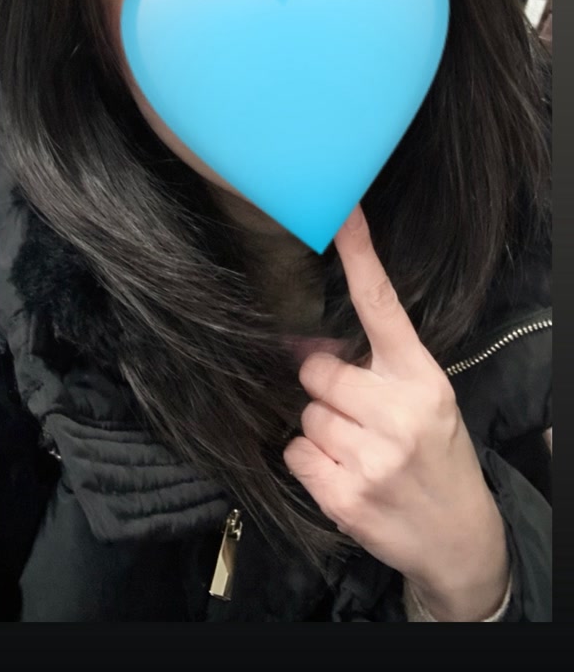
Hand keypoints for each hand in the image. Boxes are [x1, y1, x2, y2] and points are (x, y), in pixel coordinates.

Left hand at [283, 204, 509, 620]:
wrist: (458, 539)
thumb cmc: (436, 456)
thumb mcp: (427, 402)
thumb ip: (377, 369)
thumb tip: (306, 349)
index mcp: (423, 378)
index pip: (383, 306)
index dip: (361, 257)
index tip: (343, 214)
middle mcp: (399, 412)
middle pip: (318, 371)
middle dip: (326, 390)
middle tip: (356, 414)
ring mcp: (371, 457)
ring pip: (305, 415)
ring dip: (320, 429)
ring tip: (358, 451)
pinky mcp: (344, 496)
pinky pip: (295, 453)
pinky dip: (310, 463)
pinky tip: (343, 475)